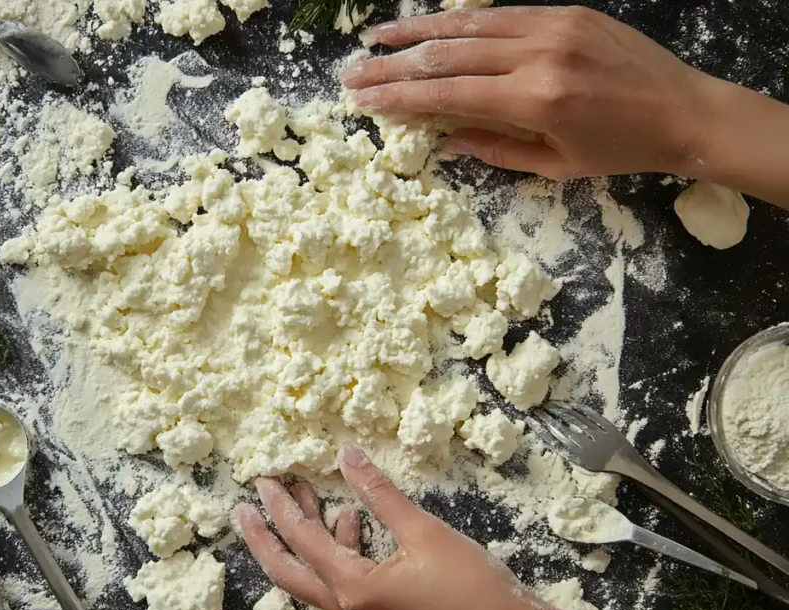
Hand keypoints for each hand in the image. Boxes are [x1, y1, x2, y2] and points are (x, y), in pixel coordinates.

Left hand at [235, 443, 530, 609]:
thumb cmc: (470, 585)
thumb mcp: (423, 530)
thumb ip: (380, 492)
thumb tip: (347, 455)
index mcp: (354, 588)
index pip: (303, 541)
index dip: (279, 507)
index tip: (262, 480)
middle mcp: (350, 609)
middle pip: (288, 573)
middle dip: (264, 538)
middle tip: (243, 508)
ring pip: (314, 579)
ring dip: (305, 540)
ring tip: (304, 499)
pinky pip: (340, 585)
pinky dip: (337, 553)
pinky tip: (352, 523)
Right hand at [340, 7, 720, 180]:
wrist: (685, 112)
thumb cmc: (621, 151)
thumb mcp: (556, 165)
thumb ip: (495, 150)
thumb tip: (446, 136)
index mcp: (537, 99)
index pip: (450, 92)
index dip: (401, 97)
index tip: (364, 101)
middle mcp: (540, 53)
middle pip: (449, 54)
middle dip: (394, 67)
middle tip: (353, 73)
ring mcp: (553, 25)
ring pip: (469, 24)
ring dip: (417, 32)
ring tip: (377, 41)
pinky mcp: (565, 12)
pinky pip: (501, 14)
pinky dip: (460, 21)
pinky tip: (431, 27)